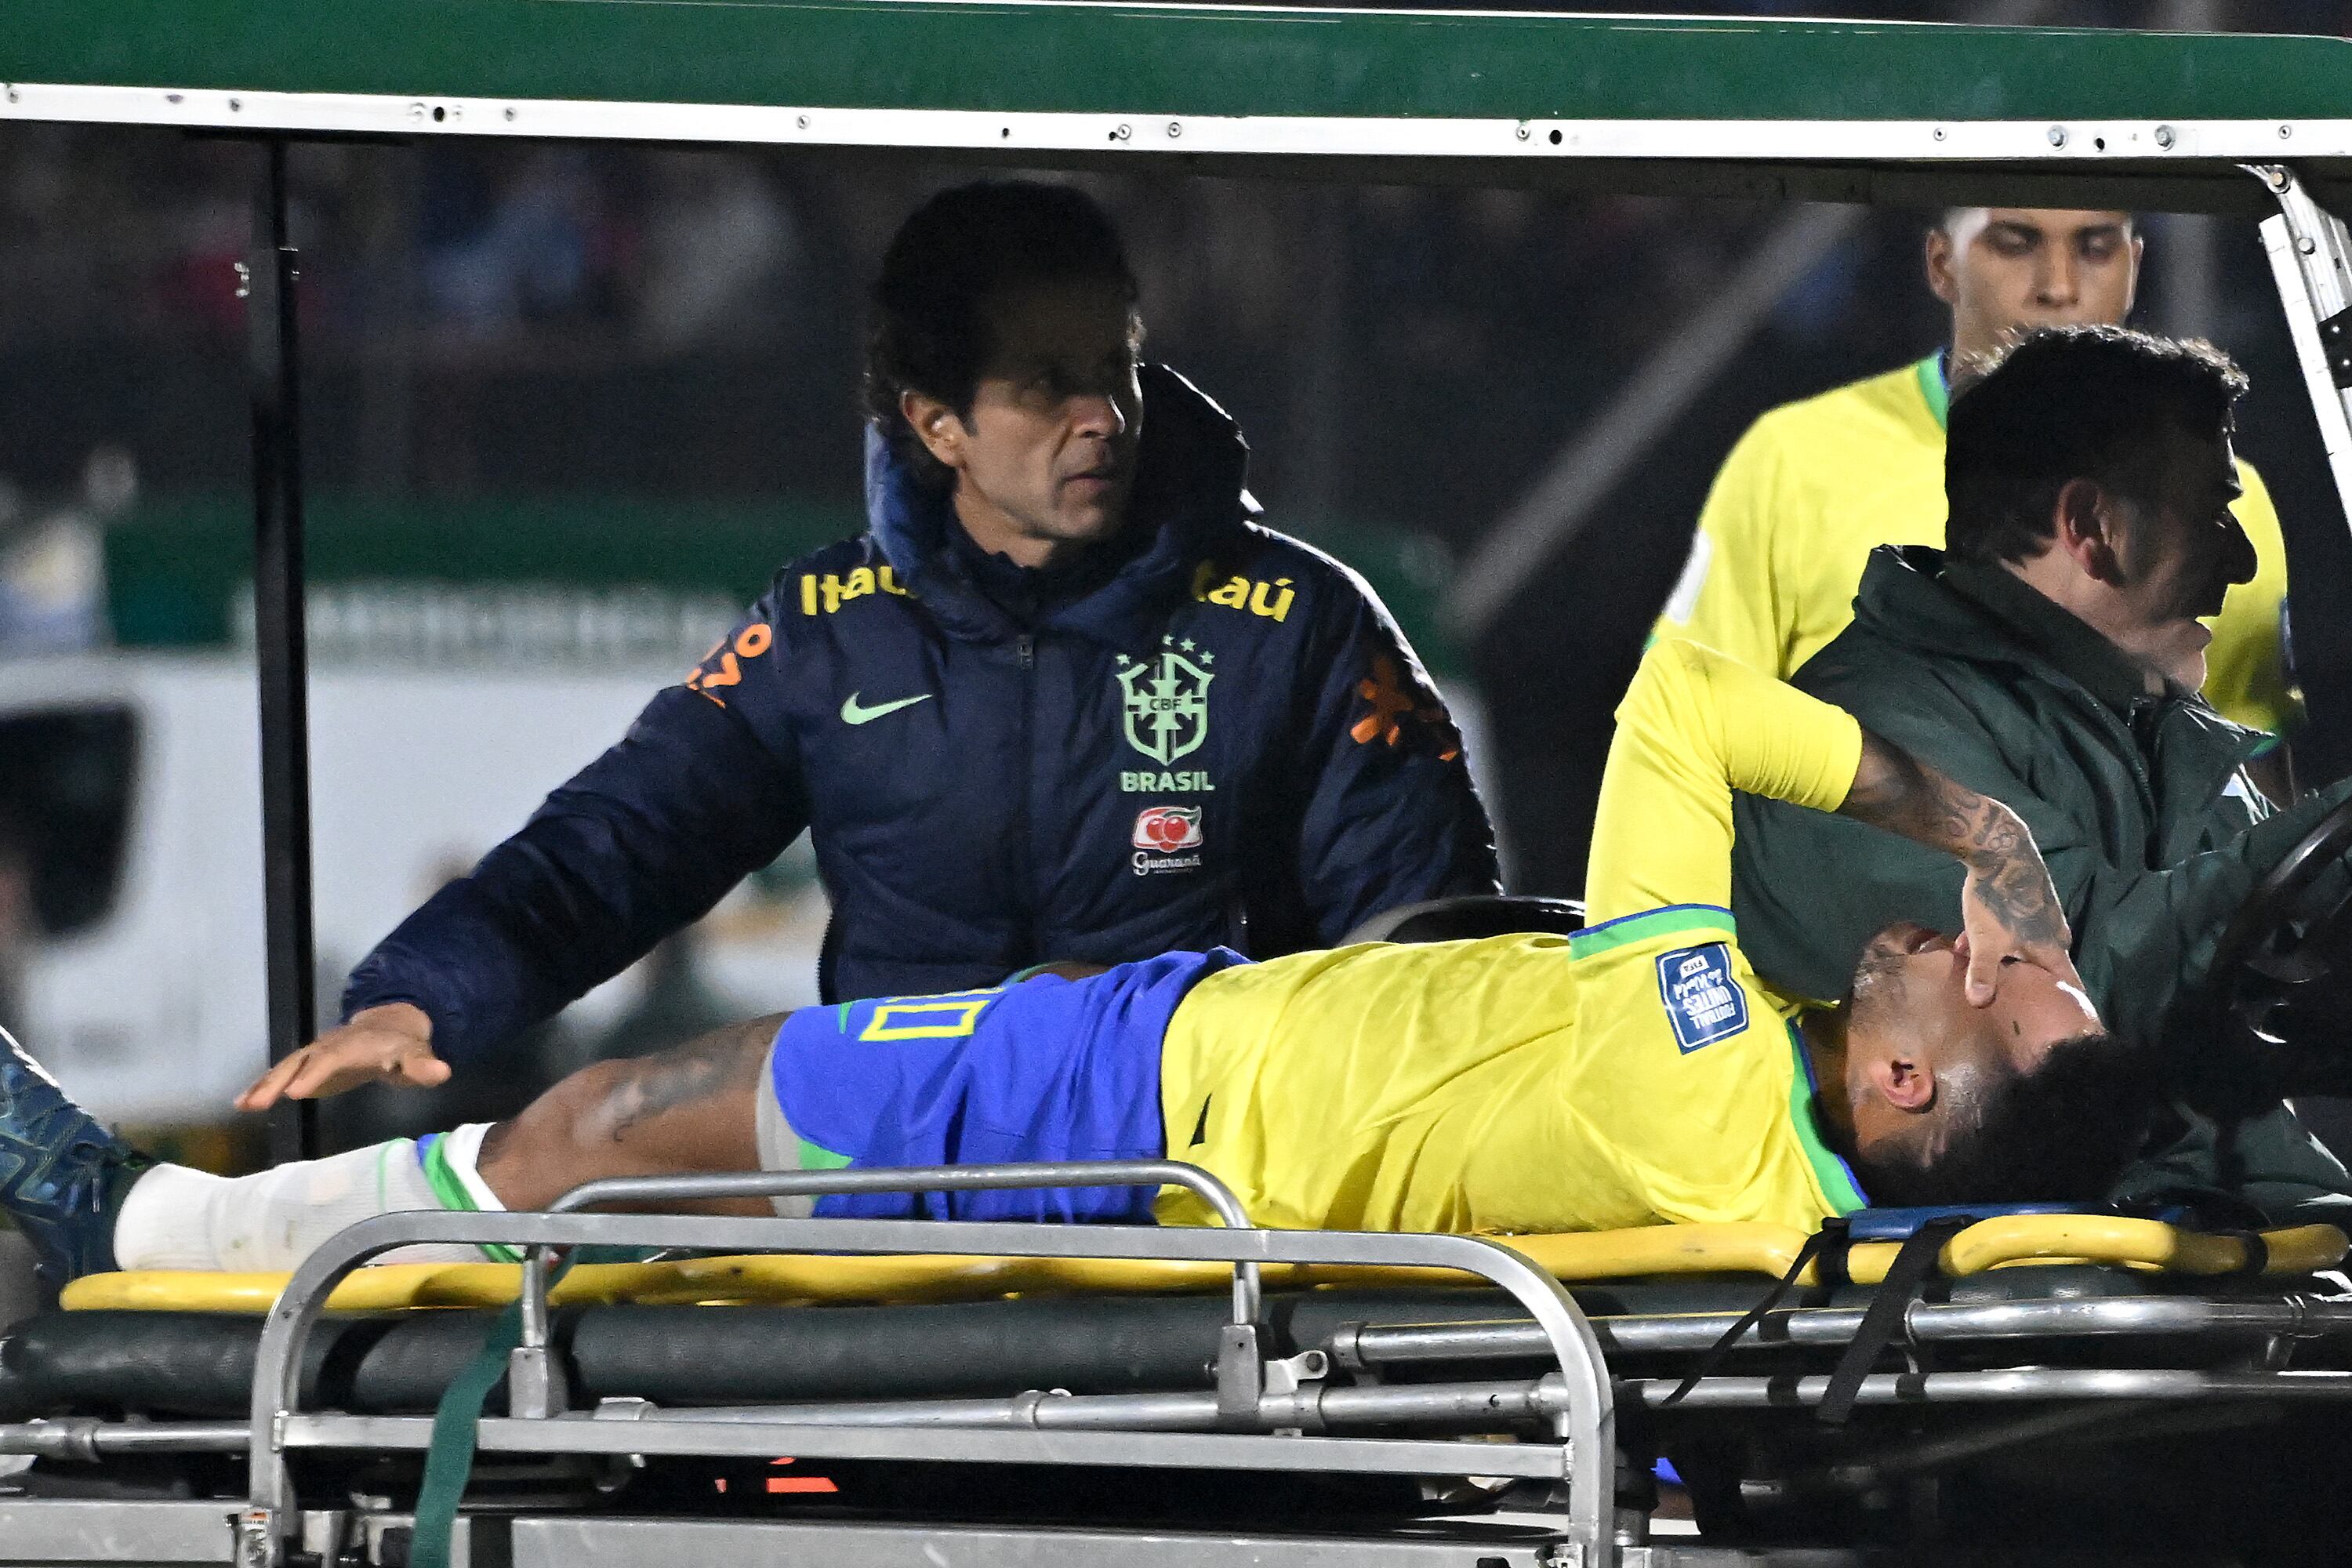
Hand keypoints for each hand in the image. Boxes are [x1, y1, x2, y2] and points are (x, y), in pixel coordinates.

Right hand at [234, 1003, 450, 1110]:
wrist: (390, 1028)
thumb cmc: (404, 1048)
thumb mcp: (417, 1056)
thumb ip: (424, 1066)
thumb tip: (441, 1071)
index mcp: (355, 1044)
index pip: (332, 1057)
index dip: (315, 1073)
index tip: (296, 1091)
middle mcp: (329, 1045)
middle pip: (301, 1060)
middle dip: (280, 1079)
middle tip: (259, 1102)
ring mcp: (314, 1054)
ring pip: (286, 1066)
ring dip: (264, 1084)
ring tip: (244, 1104)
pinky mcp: (306, 1066)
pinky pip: (282, 1074)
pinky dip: (262, 1085)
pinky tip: (243, 1102)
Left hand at [1957, 814, 2080, 1006]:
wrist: (2000, 850)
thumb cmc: (1997, 901)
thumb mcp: (1986, 942)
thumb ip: (1983, 974)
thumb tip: (1980, 1004)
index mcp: (2053, 949)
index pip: (2068, 983)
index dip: (2065, 1000)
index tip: (2060, 1016)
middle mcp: (2056, 933)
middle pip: (2043, 966)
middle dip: (2023, 980)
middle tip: (2005, 993)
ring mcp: (2045, 915)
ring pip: (2024, 945)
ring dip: (2002, 956)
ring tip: (1973, 962)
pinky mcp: (2031, 899)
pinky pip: (2016, 928)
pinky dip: (1998, 936)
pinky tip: (1968, 937)